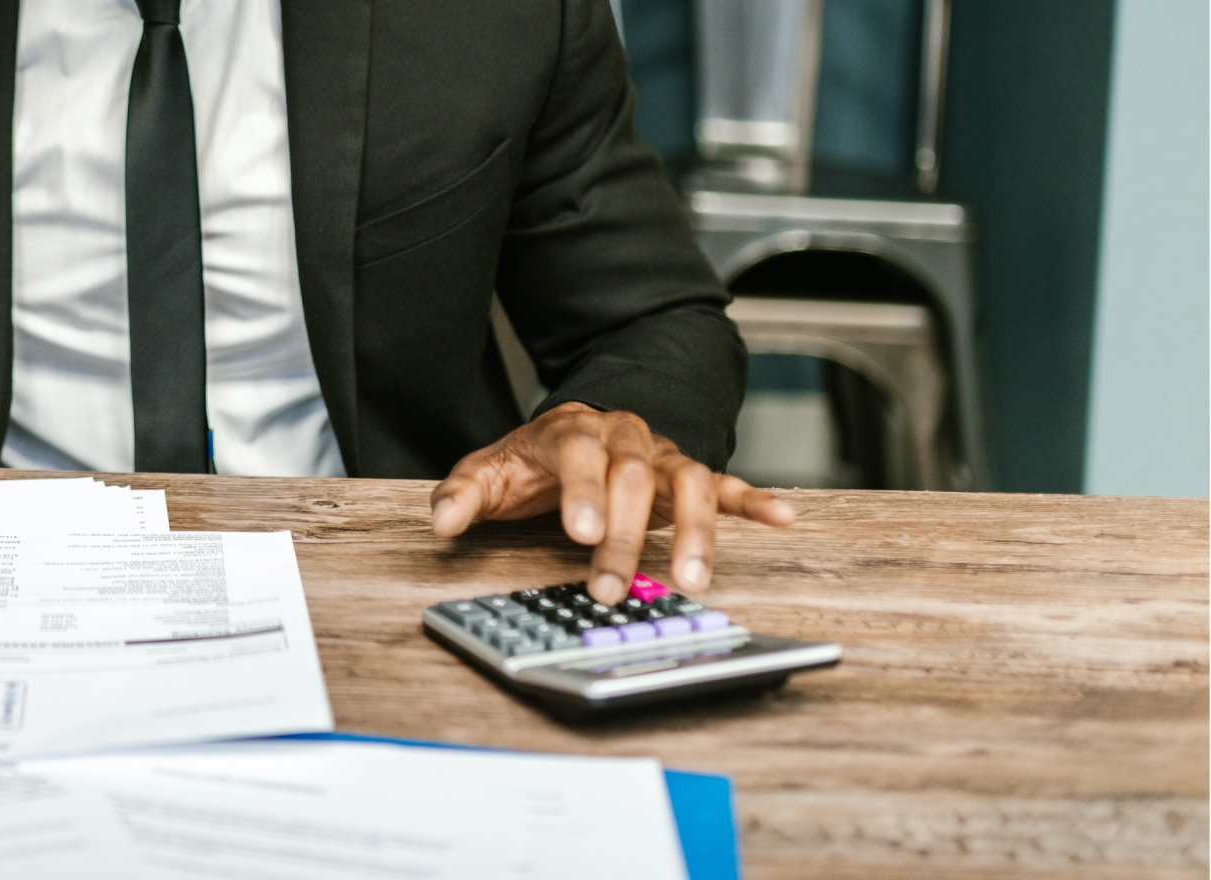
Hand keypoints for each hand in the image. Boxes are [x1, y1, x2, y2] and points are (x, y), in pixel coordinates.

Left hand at [428, 401, 794, 603]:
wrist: (573, 431)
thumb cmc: (530, 462)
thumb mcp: (487, 473)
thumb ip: (462, 495)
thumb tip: (440, 523)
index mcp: (572, 431)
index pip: (581, 456)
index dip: (583, 493)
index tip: (580, 533)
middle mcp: (623, 437)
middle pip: (632, 479)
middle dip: (623, 536)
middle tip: (609, 587)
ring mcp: (659, 457)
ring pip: (687, 483)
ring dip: (693, 532)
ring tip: (692, 578)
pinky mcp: (687, 476)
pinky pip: (725, 485)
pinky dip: (753, 500)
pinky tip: (781, 518)